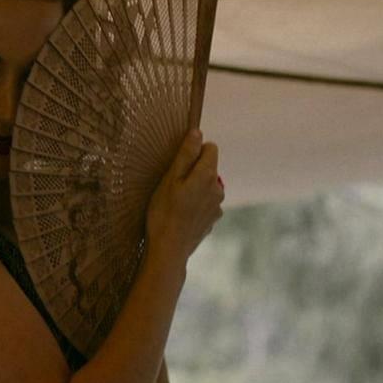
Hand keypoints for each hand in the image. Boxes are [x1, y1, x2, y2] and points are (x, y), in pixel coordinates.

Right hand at [144, 128, 222, 264]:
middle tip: (173, 185)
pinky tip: (181, 215)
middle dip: (194, 171)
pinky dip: (196, 204)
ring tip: (175, 202)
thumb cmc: (164, 212)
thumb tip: (197, 132)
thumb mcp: (170, 179)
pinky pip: (205, 203)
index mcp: (208, 175)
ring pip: (207, 186)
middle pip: (209, 168)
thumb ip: (186, 154)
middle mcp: (218, 189)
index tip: (179, 164)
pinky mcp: (212, 220)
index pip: (211, 148)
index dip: (194, 151)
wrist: (168, 249)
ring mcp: (217, 207)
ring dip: (195, 188)